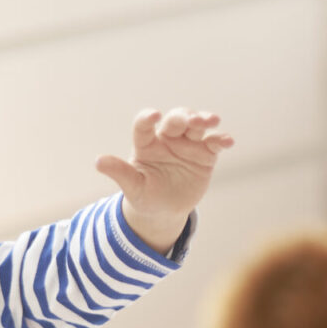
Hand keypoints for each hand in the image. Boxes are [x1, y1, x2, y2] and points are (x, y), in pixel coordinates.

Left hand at [96, 108, 233, 254]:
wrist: (166, 211)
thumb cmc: (145, 196)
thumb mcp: (133, 187)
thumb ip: (119, 172)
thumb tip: (98, 161)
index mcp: (146, 143)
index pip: (145, 124)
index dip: (149, 118)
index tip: (154, 116)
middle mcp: (167, 138)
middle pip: (175, 120)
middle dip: (183, 117)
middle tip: (192, 120)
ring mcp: (188, 144)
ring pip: (196, 126)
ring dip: (204, 120)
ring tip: (211, 120)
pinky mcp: (205, 154)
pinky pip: (214, 143)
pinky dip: (221, 139)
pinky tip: (227, 141)